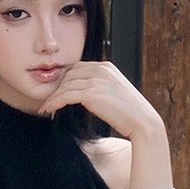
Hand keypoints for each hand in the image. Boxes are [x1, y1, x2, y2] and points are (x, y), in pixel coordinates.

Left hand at [37, 60, 161, 140]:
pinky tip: (50, 109)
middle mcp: (100, 70)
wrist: (142, 121)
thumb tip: (84, 93)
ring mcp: (96, 81)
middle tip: (50, 99)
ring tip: (47, 106)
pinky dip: (54, 102)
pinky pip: (65, 96)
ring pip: (65, 85)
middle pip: (69, 74)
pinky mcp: (91, 94)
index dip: (66, 79)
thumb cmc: (131, 112)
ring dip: (53, 96)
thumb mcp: (116, 91)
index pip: (78, 68)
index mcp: (107, 67)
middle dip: (58, 87)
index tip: (59, 90)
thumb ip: (101, 86)